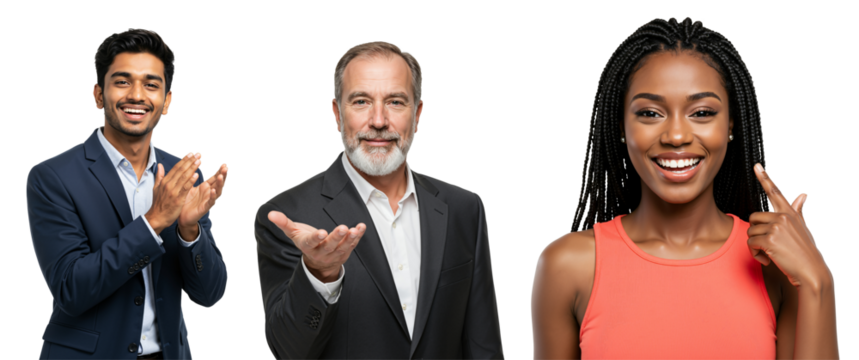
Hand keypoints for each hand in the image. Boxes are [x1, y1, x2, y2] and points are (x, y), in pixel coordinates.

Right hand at [146, 151, 201, 233]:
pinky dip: (190, 181)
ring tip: (199, 161)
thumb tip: (160, 165)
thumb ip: (159, 176)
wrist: (156, 218)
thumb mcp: (156, 188)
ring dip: (192, 168)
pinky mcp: (177, 199)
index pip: (176, 168)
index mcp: (164, 181)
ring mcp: (173, 191)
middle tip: (198, 154)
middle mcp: (168, 184)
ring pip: (184, 177)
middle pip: (180, 170)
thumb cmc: (158, 204)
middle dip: (190, 161)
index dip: (184, 160)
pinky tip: (197, 175)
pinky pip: (185, 188)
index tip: (191, 153)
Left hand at [178, 160, 229, 229]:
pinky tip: (213, 191)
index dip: (219, 170)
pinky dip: (213, 196)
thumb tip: (193, 165)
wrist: (182, 216)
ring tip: (221, 177)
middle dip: (223, 175)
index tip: (224, 163)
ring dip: (220, 184)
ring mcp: (208, 200)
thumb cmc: (186, 201)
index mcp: (206, 187)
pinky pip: (210, 202)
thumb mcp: (190, 186)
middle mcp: (209, 193)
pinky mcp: (205, 208)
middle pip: (219, 183)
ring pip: (217, 192)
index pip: (215, 177)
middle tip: (226, 167)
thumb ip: (192, 177)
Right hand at [267, 210, 365, 280]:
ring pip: (342, 247)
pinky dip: (358, 236)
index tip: (321, 232)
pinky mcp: (345, 252)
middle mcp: (321, 251)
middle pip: (329, 245)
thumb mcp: (294, 233)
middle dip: (336, 237)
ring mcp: (334, 253)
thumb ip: (284, 223)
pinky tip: (361, 227)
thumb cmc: (305, 242)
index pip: (311, 242)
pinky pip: (352, 244)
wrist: (318, 263)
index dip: (316, 238)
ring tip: (354, 229)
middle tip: (342, 228)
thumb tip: (270, 214)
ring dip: (349, 238)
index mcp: (308, 246)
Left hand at [748, 163, 826, 287]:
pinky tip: (767, 260)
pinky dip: (755, 254)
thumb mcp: (803, 228)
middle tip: (768, 245)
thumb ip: (798, 211)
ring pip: (750, 232)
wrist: (811, 272)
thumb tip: (803, 193)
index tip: (757, 166)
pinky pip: (750, 244)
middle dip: (756, 232)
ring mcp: (777, 227)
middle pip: (753, 218)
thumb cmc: (805, 251)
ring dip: (756, 246)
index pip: (775, 193)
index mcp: (790, 213)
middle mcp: (783, 216)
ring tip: (770, 253)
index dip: (765, 178)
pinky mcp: (770, 240)